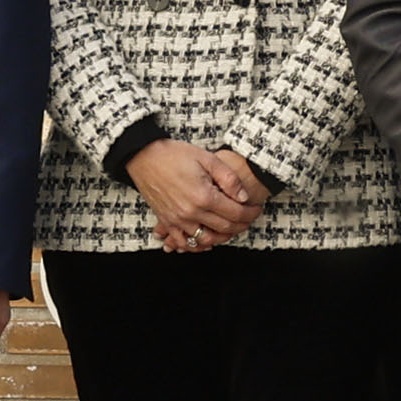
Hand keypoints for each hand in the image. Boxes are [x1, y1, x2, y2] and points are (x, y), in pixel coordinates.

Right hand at [128, 139, 260, 254]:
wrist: (144, 157)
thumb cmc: (174, 155)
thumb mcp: (208, 159)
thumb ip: (229, 179)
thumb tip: (243, 197)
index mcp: (204, 197)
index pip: (235, 213)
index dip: (250, 213)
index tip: (256, 209)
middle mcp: (190, 213)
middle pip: (224, 229)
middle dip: (241, 226)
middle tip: (249, 218)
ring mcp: (177, 220)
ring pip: (205, 240)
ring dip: (222, 238)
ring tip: (231, 229)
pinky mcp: (166, 221)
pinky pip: (182, 242)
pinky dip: (195, 246)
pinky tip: (205, 241)